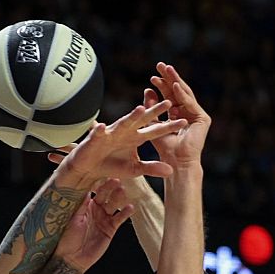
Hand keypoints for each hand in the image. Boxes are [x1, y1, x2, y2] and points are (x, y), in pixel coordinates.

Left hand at [53, 178, 135, 268]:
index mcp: (84, 205)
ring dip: (118, 198)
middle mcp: (95, 209)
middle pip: (105, 195)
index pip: (93, 190)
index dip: (98, 183)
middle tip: (116, 180)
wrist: (71, 258)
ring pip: (113, 205)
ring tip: (123, 192)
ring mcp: (104, 219)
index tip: (103, 173)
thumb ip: (81, 204)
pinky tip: (130, 207)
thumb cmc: (66, 238)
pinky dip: (125, 213)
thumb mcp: (72, 218)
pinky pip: (119, 219)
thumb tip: (85, 186)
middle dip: (110, 188)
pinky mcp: (110, 229)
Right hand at [56, 99, 184, 182]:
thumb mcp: (134, 169)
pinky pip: (97, 134)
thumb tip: (171, 171)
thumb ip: (151, 168)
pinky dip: (99, 131)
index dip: (169, 126)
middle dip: (155, 111)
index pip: (156, 130)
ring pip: (122, 123)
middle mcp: (125, 131)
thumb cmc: (111, 165)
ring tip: (141, 108)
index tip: (184, 121)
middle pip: (142, 120)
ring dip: (130, 116)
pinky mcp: (95, 139)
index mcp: (136, 137)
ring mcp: (110, 133)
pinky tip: (102, 127)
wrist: (89, 168)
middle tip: (169, 102)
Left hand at [145, 62, 209, 167]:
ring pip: (185, 94)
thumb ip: (152, 108)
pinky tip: (175, 84)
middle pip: (178, 92)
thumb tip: (147, 90)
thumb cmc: (164, 149)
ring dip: (175, 81)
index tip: (152, 76)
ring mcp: (197, 115)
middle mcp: (189, 113)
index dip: (162, 85)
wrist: (176, 163)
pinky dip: (182, 94)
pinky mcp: (202, 119)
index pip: (170, 96)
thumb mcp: (154, 124)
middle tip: (160, 65)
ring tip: (167, 69)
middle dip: (169, 78)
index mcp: (178, 115)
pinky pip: (190, 103)